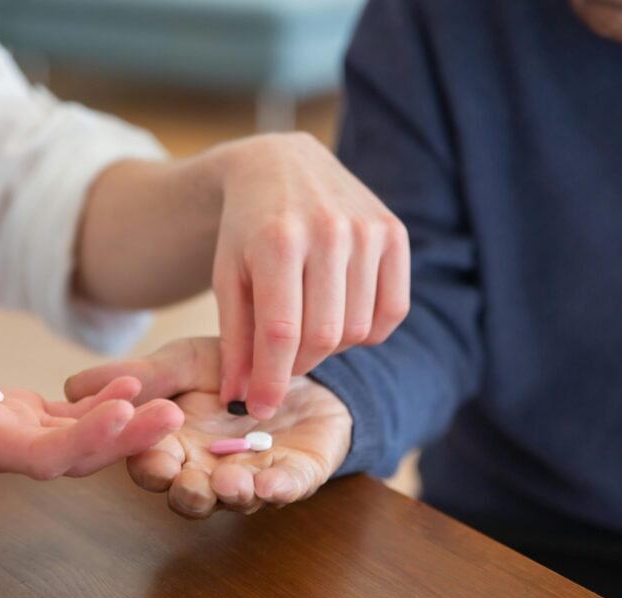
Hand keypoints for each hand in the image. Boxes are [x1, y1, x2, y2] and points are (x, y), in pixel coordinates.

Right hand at [0, 330, 182, 479]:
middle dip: (125, 437)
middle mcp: (3, 447)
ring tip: (168, 398)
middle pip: (75, 454)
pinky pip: (69, 418)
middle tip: (173, 412)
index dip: (85, 440)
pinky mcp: (19, 415)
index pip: (41, 456)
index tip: (125, 413)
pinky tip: (131, 384)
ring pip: (80, 439)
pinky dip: (101, 405)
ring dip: (125, 423)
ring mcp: (14, 434)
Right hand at [66, 337, 352, 518]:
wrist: (297, 360)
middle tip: (187, 480)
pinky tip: (271, 483)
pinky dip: (279, 489)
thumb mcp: (184, 362)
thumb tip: (71, 386)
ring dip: (230, 496)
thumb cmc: (233, 366)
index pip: (151, 466)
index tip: (151, 454)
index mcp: (175, 446)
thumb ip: (141, 377)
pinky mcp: (296, 474)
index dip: (148, 464)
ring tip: (229, 483)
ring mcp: (252, 476)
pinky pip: (288, 488)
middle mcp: (209, 470)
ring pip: (235, 500)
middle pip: (188, 495)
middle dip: (187, 492)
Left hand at [211, 133, 409, 419]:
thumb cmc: (247, 229)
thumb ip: (235, 340)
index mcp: (277, 240)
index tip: (260, 407)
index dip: (272, 380)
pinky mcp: (394, 232)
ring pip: (359, 328)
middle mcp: (328, 231)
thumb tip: (241, 400)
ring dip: (332, 346)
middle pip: (324, 335)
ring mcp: (367, 230)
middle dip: (299, 364)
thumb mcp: (227, 278)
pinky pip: (392, 311)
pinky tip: (341, 315)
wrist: (280, 165)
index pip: (281, 332)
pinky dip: (368, 330)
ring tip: (308, 328)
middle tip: (283, 361)